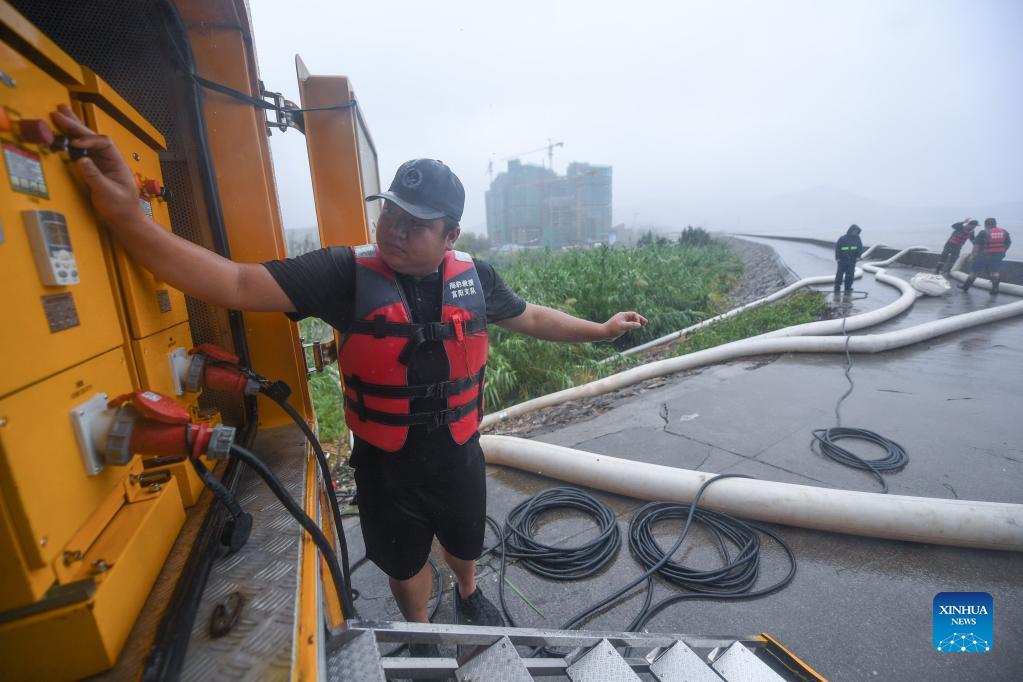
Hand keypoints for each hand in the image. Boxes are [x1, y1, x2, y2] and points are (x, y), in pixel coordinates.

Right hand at [51, 104, 144, 226]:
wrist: (124, 220)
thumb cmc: (122, 208)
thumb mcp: (108, 193)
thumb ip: (95, 177)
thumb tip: (81, 159)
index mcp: (118, 163)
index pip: (104, 144)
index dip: (90, 140)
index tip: (76, 144)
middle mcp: (109, 159)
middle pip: (93, 137)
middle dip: (77, 126)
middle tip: (60, 114)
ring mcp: (101, 163)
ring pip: (86, 141)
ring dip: (74, 128)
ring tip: (61, 113)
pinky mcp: (93, 168)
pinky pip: (81, 151)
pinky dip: (71, 140)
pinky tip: (64, 131)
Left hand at [601, 311, 647, 340]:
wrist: (603, 333)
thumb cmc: (612, 329)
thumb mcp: (622, 326)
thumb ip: (631, 325)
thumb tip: (639, 325)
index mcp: (623, 315)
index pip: (633, 314)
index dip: (637, 319)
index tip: (638, 325)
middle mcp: (623, 318)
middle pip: (633, 317)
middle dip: (640, 319)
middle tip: (646, 323)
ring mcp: (622, 322)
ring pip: (632, 321)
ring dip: (638, 322)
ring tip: (644, 325)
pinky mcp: (621, 327)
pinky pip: (629, 325)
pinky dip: (634, 325)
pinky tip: (636, 328)